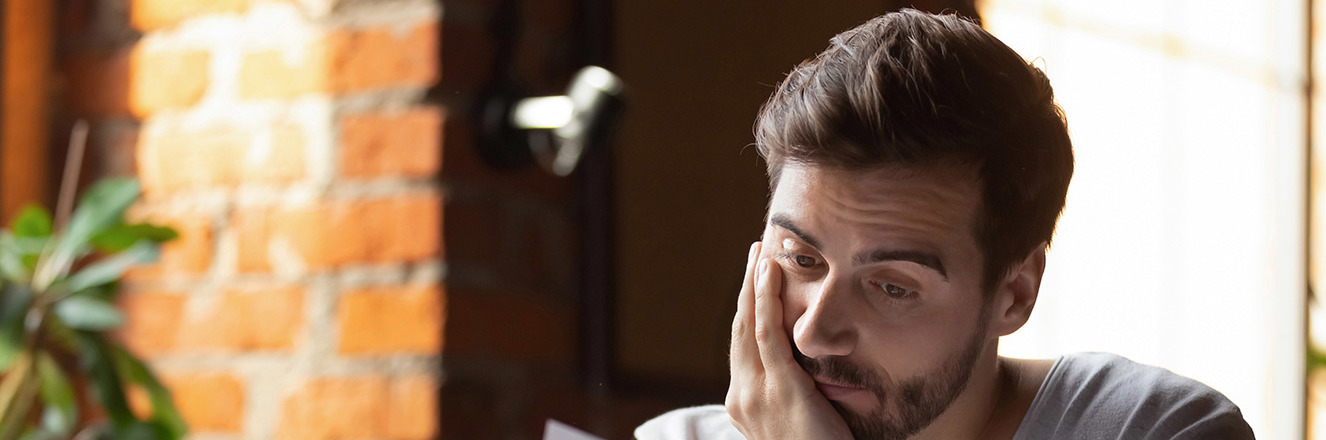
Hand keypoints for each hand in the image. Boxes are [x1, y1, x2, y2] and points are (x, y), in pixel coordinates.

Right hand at [726, 242, 851, 438]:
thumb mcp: (801, 422)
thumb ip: (799, 395)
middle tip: (755, 252)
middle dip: (746, 288)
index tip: (755, 279)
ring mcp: (756, 393)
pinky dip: (765, 299)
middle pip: (740, 329)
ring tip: (761, 251)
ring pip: (749, 325)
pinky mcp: (780, 389)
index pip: (742, 346)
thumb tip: (814, 372)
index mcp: (743, 405)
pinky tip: (769, 272)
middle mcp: (741, 397)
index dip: (747, 309)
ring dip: (754, 283)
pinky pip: (767, 334)